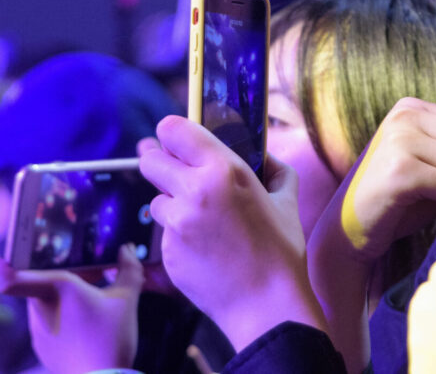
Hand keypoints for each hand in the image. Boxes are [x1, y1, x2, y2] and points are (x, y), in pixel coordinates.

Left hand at [0, 232, 143, 373]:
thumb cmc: (110, 340)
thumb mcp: (126, 299)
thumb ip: (129, 269)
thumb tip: (129, 249)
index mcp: (54, 289)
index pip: (5, 275)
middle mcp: (39, 308)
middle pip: (38, 280)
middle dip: (59, 274)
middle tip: (88, 272)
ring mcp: (39, 330)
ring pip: (45, 300)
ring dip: (64, 296)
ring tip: (95, 298)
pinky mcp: (44, 346)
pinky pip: (50, 320)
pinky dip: (64, 315)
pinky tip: (88, 321)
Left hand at [138, 115, 326, 350]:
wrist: (267, 306)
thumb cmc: (281, 252)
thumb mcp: (286, 199)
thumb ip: (273, 167)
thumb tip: (262, 153)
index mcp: (223, 170)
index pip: (172, 129)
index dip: (172, 133)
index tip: (180, 142)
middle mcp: (193, 191)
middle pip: (150, 159)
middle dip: (162, 164)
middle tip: (180, 176)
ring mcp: (176, 224)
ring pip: (156, 199)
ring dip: (171, 203)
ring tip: (201, 221)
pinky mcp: (167, 252)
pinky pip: (164, 232)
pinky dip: (178, 235)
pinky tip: (204, 248)